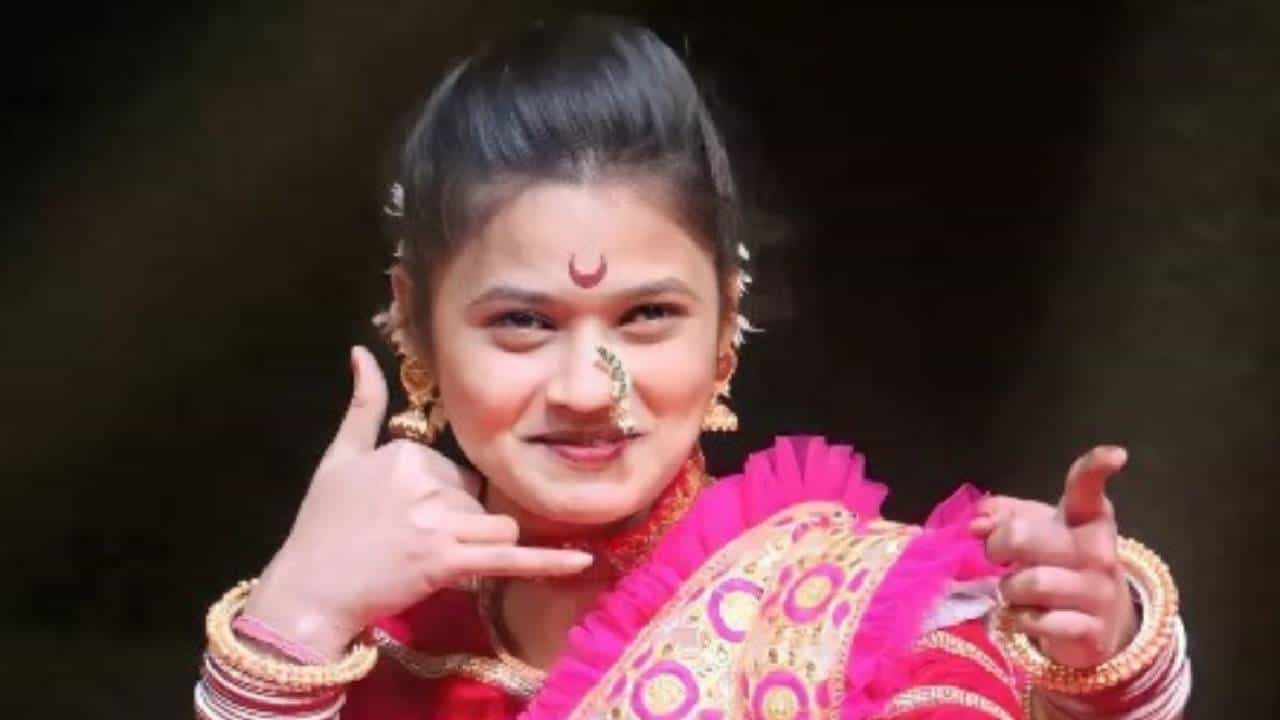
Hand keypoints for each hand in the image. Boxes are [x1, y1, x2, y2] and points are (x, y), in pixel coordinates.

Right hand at [242, 346, 592, 658]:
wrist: (308, 591)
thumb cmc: (321, 526)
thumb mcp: (339, 457)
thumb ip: (363, 405)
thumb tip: (360, 352)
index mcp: (408, 454)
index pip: (459, 473)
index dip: (442, 500)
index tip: (404, 520)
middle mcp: (428, 484)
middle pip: (481, 502)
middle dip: (463, 526)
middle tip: (413, 546)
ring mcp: (440, 525)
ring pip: (497, 528)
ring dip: (479, 548)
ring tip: (432, 562)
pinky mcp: (448, 563)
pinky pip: (510, 559)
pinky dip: (548, 562)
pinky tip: (585, 560)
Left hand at [970, 446, 1137, 667]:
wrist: (1100, 621)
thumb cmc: (1060, 562)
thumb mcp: (1036, 531)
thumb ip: (1003, 516)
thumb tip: (976, 521)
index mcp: (1088, 518)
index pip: (1088, 490)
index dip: (1097, 469)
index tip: (1115, 456)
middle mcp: (1100, 551)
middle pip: (1022, 537)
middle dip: (997, 546)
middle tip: (1000, 556)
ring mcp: (1098, 592)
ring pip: (1027, 583)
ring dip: (1009, 590)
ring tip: (1018, 592)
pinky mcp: (1091, 631)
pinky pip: (1034, 621)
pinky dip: (1019, 620)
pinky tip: (1030, 617)